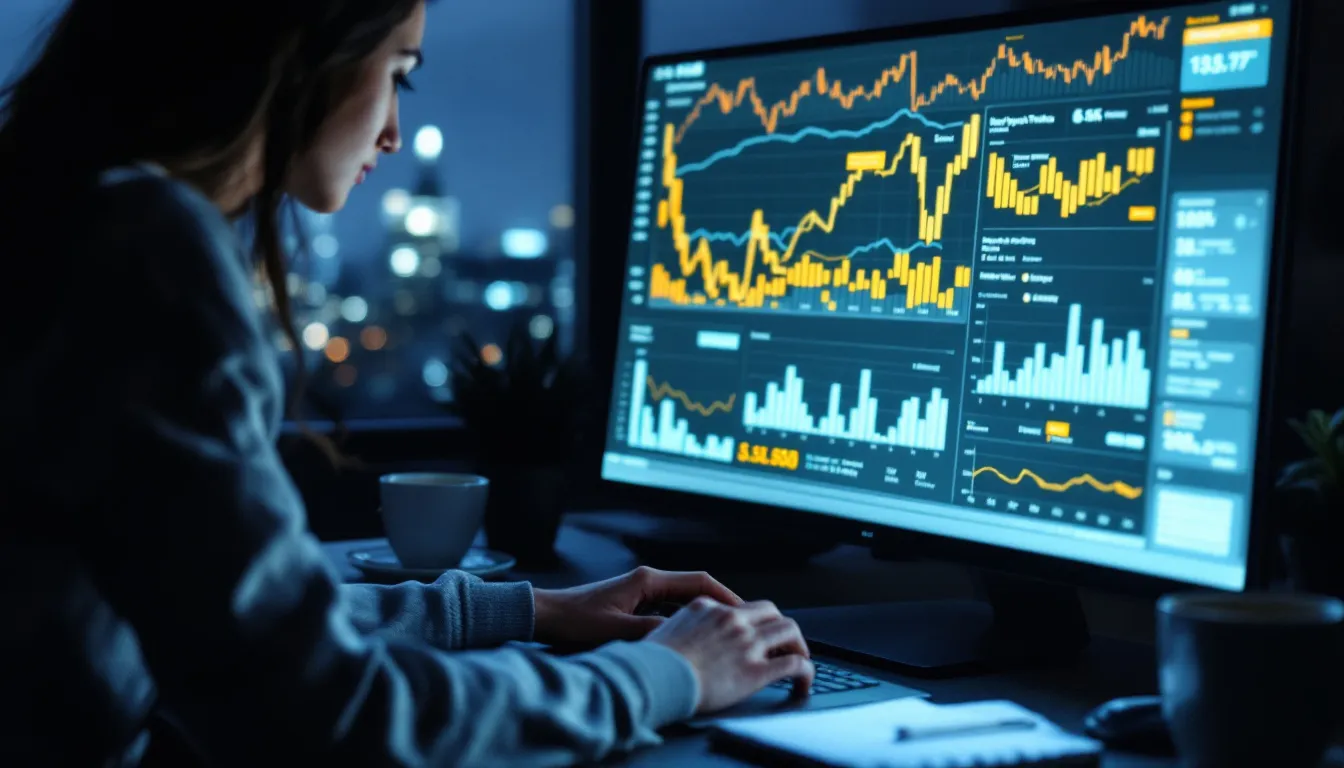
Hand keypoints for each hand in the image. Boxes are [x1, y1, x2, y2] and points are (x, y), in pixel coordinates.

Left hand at [532, 566, 742, 647]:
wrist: (548, 616)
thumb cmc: (576, 621)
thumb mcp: (617, 630)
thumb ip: (652, 632)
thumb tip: (684, 638)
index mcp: (647, 581)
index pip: (699, 582)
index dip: (726, 596)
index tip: (745, 611)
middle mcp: (648, 581)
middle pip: (696, 589)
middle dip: (721, 606)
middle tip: (744, 625)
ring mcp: (642, 592)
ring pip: (684, 601)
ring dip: (704, 615)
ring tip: (726, 635)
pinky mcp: (635, 603)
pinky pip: (670, 610)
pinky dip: (685, 622)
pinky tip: (694, 640)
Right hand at [645, 598, 813, 713]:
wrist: (652, 678)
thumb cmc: (649, 663)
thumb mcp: (661, 631)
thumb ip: (679, 629)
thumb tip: (678, 638)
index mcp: (706, 608)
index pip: (741, 607)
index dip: (753, 621)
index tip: (756, 633)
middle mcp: (731, 620)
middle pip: (771, 612)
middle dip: (780, 627)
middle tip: (782, 644)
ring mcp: (746, 643)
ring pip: (790, 631)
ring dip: (798, 645)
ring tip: (800, 659)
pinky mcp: (756, 670)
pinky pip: (794, 665)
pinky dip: (806, 672)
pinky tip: (803, 683)